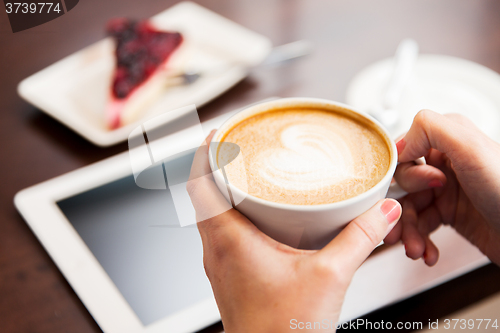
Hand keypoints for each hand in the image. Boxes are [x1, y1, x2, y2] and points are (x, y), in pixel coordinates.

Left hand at [187, 130, 401, 331]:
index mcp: (229, 240)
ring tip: (245, 170)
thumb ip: (360, 239)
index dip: (204, 151)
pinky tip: (257, 213)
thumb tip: (382, 211)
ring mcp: (220, 263)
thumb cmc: (284, 331)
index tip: (219, 131)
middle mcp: (216, 250)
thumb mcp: (330, 277)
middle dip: (215, 164)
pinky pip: (220, 232)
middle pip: (201, 194)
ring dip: (221, 188)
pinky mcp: (230, 274)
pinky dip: (231, 211)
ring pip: (209, 213)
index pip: (199, 184)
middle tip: (236, 144)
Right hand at [384, 110, 499, 265]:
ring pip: (409, 208)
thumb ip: (431, 129)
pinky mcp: (450, 214)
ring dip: (407, 232)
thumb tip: (399, 144)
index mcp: (448, 140)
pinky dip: (421, 241)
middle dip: (399, 210)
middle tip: (400, 227)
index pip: (403, 153)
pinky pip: (422, 226)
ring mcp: (446, 190)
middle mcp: (445, 163)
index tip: (408, 193)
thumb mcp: (472, 149)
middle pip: (402, 184)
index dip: (401, 177)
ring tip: (414, 248)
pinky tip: (426, 251)